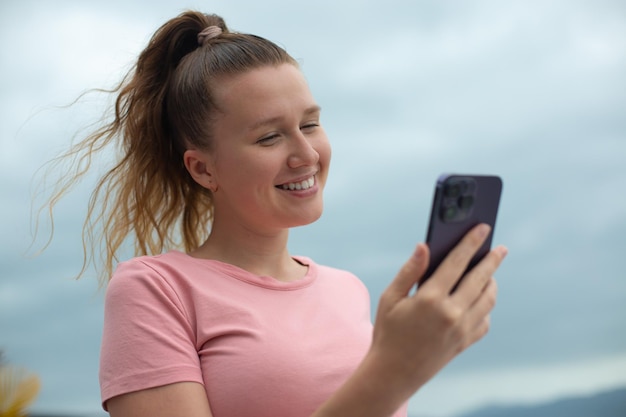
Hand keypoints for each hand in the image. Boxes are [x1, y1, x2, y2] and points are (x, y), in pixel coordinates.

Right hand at [369, 223, 507, 398]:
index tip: (483, 229)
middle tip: (501, 248)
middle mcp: (451, 314)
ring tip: (489, 273)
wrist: (393, 372)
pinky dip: (485, 307)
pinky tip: (479, 300)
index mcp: (430, 299)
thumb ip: (410, 270)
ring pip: (488, 299)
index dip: (471, 243)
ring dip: (491, 283)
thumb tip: (425, 245)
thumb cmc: (388, 331)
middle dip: (492, 260)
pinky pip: (485, 320)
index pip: (457, 263)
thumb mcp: (390, 298)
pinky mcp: (466, 343)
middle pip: (480, 279)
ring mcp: (462, 330)